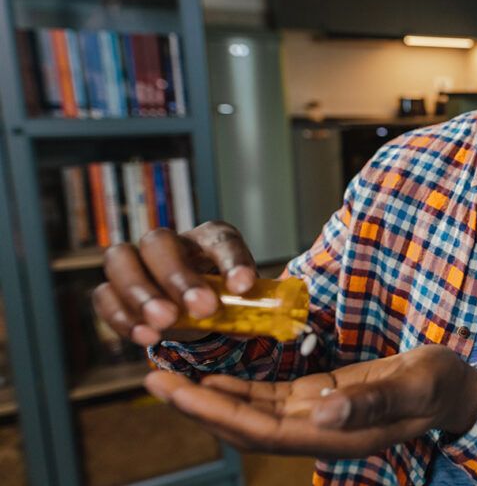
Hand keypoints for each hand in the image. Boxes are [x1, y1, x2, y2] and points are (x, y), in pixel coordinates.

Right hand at [93, 221, 257, 345]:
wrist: (197, 310)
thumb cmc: (224, 300)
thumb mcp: (244, 302)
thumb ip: (255, 310)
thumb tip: (274, 328)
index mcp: (210, 239)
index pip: (221, 240)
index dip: (232, 261)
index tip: (244, 286)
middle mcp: (171, 242)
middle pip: (160, 243)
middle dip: (177, 277)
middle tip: (200, 310)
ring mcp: (137, 261)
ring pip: (121, 260)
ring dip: (141, 294)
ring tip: (164, 325)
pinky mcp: (114, 287)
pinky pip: (104, 294)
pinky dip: (121, 316)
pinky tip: (145, 336)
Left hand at [144, 344, 476, 457]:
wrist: (455, 388)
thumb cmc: (439, 386)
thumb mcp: (414, 386)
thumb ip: (370, 402)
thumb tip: (323, 412)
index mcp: (335, 434)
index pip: (261, 430)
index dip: (215, 413)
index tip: (177, 391)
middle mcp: (318, 430)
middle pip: (245, 425)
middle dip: (197, 405)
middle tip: (153, 378)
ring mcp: (317, 416)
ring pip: (252, 411)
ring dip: (211, 396)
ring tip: (171, 374)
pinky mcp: (321, 398)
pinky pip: (271, 397)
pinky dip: (240, 387)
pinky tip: (216, 375)